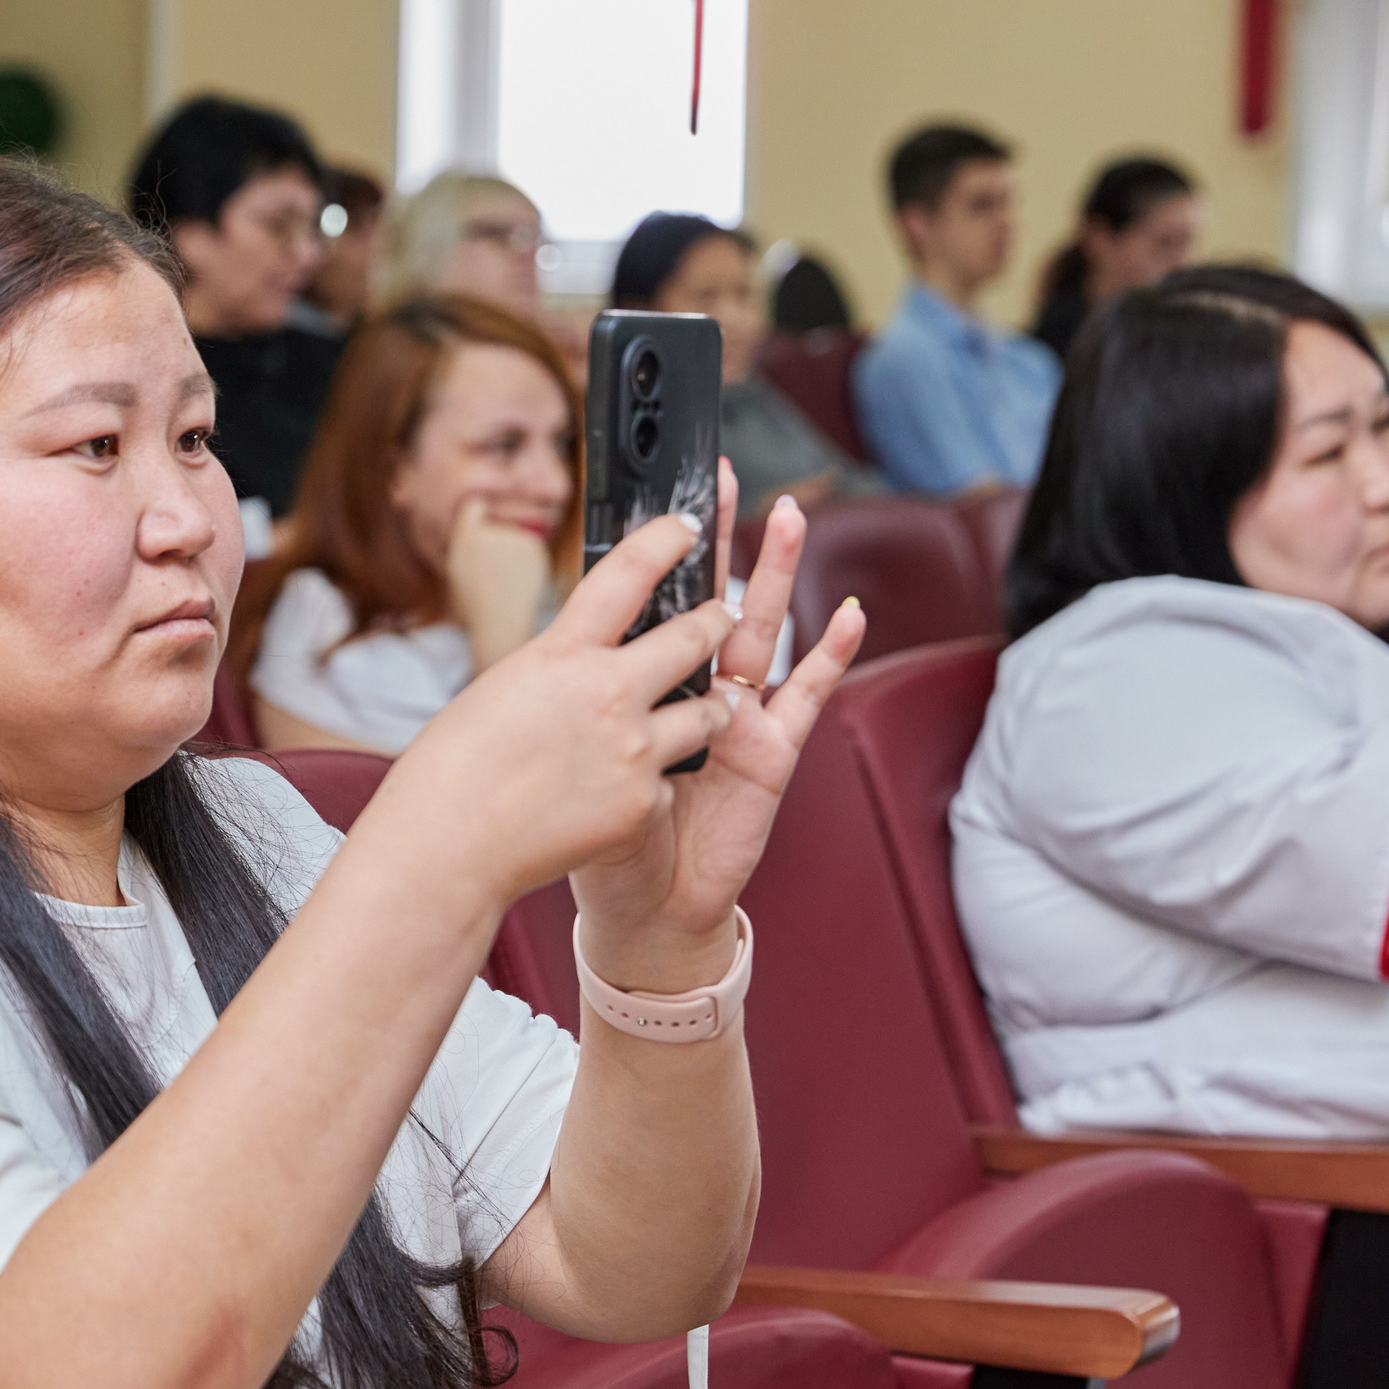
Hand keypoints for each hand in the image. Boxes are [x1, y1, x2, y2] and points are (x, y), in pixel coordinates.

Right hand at [365, 506, 736, 926]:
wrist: (447, 849)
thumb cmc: (450, 770)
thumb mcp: (500, 692)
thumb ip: (554, 674)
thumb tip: (581, 667)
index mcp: (561, 654)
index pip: (628, 575)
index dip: (664, 540)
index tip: (687, 525)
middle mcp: (608, 693)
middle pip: (694, 637)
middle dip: (717, 621)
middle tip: (725, 615)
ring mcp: (633, 749)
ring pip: (710, 712)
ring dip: (711, 708)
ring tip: (706, 712)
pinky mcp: (642, 803)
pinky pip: (668, 781)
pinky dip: (653, 785)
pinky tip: (620, 796)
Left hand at [573, 474, 866, 990]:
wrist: (636, 909)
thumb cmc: (592, 837)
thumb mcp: (565, 767)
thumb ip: (570, 721)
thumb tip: (541, 678)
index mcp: (631, 686)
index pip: (642, 605)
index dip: (650, 556)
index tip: (651, 497)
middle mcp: (688, 691)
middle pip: (703, 600)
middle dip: (716, 541)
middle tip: (721, 479)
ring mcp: (735, 717)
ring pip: (757, 630)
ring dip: (773, 573)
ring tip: (787, 514)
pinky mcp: (772, 753)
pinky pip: (805, 697)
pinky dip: (829, 655)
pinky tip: (847, 612)